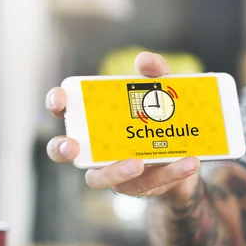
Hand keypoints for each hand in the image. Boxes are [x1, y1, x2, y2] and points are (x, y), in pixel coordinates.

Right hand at [45, 52, 199, 202]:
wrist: (189, 153)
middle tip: (72, 146)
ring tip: (139, 163)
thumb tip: (144, 60)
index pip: (65, 111)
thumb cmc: (163, 118)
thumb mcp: (164, 92)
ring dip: (114, 172)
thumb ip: (156, 73)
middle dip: (62, 148)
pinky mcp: (139, 186)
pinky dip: (172, 172)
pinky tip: (189, 162)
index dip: (56, 104)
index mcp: (95, 120)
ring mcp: (114, 170)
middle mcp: (95, 148)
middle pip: (64, 151)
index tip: (61, 99)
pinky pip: (151, 182)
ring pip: (98, 179)